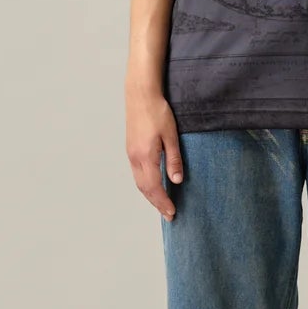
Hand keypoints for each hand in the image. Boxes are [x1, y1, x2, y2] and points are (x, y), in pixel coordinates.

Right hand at [125, 84, 184, 220]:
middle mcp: (135, 158)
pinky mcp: (131, 148)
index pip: (154, 187)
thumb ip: (173, 159)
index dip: (162, 202)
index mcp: (145, 156)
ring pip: (139, 182)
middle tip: (169, 215)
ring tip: (162, 204)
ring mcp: (131, 153)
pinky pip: (137, 173)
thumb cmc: (157, 111)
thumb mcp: (171, 135)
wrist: (140, 94)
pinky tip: (154, 186)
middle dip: (156, 203)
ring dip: (150, 195)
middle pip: (144, 188)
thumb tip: (176, 180)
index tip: (172, 213)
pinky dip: (145, 185)